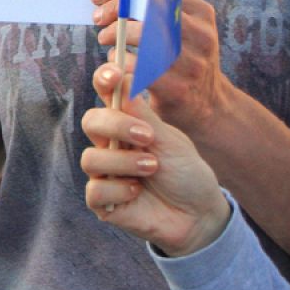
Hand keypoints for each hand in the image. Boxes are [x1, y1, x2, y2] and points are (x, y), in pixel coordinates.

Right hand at [80, 62, 230, 255]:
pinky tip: (138, 191)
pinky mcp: (104, 202)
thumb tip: (124, 78)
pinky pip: (95, 191)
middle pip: (91, 122)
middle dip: (116, 125)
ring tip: (152, 167)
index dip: (104, 79)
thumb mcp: (170, 139)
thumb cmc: (185, 173)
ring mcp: (105, 173)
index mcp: (127, 122)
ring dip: (123, 162)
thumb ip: (144, 114)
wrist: (199, 214)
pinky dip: (119, 189)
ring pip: (90, 159)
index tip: (114, 75)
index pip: (106, 94)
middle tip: (147, 136)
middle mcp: (111, 145)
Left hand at [92, 0, 232, 141]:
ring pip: (143, 38)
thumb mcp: (183, 31)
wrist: (209, 106)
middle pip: (149, 10)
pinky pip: (138, 68)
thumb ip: (157, 11)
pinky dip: (121, 61)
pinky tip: (116, 61)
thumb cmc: (184, 60)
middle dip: (116, 10)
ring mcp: (191, 63)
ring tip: (106, 39)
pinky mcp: (176, 89)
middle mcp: (201, 36)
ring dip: (116, 35)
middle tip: (98, 18)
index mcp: (201, 14)